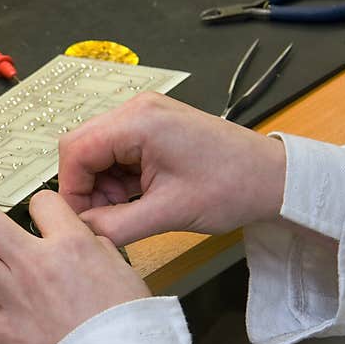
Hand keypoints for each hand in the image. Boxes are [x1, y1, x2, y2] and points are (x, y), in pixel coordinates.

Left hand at [0, 187, 150, 343]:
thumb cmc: (129, 331)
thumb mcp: (126, 272)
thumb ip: (98, 249)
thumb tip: (84, 240)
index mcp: (71, 247)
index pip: (41, 202)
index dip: (39, 202)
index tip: (39, 212)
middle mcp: (34, 266)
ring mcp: (12, 298)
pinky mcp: (0, 332)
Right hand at [59, 92, 286, 244]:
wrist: (273, 178)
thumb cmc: (232, 187)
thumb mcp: (168, 214)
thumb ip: (116, 225)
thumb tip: (80, 233)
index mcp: (138, 121)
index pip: (76, 150)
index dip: (71, 190)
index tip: (80, 221)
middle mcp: (137, 110)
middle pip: (82, 148)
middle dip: (85, 188)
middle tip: (103, 219)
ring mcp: (146, 117)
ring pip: (98, 153)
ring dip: (102, 187)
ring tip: (126, 213)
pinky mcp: (154, 129)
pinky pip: (118, 154)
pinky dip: (118, 181)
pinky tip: (136, 200)